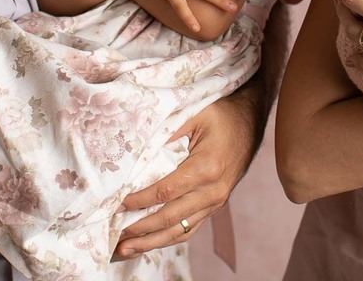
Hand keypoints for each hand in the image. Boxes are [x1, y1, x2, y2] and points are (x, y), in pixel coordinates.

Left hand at [114, 94, 254, 257]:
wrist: (249, 121)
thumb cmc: (222, 114)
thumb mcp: (195, 113)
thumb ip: (168, 131)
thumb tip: (138, 150)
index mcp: (207, 168)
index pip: (165, 191)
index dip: (139, 201)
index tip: (117, 204)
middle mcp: (213, 191)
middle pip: (170, 218)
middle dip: (140, 229)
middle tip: (113, 235)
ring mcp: (216, 202)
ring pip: (180, 230)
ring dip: (151, 242)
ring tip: (125, 249)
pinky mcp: (215, 206)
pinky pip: (190, 228)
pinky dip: (168, 238)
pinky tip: (149, 242)